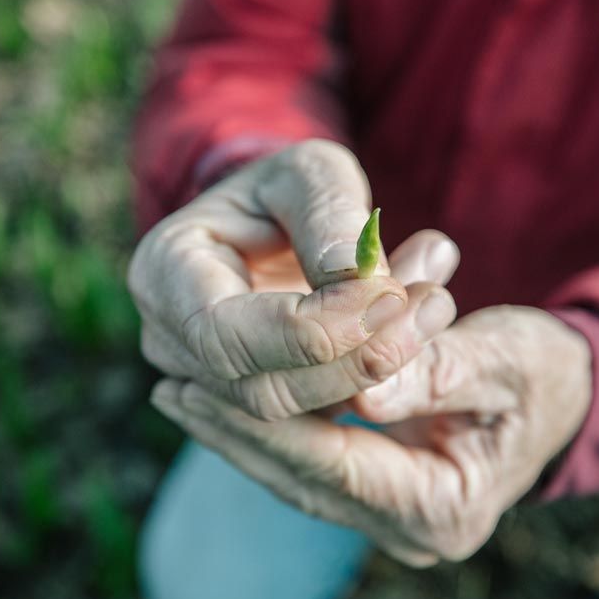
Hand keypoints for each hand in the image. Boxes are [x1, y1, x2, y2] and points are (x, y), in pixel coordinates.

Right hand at [128, 139, 459, 419]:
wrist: (274, 222)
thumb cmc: (287, 188)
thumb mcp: (311, 174)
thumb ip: (331, 216)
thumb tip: (359, 279)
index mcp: (166, 274)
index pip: (229, 335)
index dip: (315, 331)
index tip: (394, 298)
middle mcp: (171, 340)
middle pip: (261, 392)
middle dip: (354, 363)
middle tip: (433, 311)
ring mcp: (203, 381)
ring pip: (293, 421)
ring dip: (373, 376)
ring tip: (432, 313)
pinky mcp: (249, 405)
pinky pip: (312, 424)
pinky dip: (368, 389)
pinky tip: (414, 339)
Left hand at [151, 305, 591, 565]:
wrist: (564, 395)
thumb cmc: (543, 371)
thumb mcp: (507, 357)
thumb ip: (441, 372)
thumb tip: (366, 393)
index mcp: (444, 507)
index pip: (335, 466)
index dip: (268, 422)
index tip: (205, 383)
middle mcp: (413, 530)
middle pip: (304, 479)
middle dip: (236, 431)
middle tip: (171, 386)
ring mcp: (394, 519)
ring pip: (298, 477)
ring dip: (240, 433)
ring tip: (179, 392)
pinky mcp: (381, 495)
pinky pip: (311, 467)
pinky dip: (269, 433)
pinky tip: (225, 402)